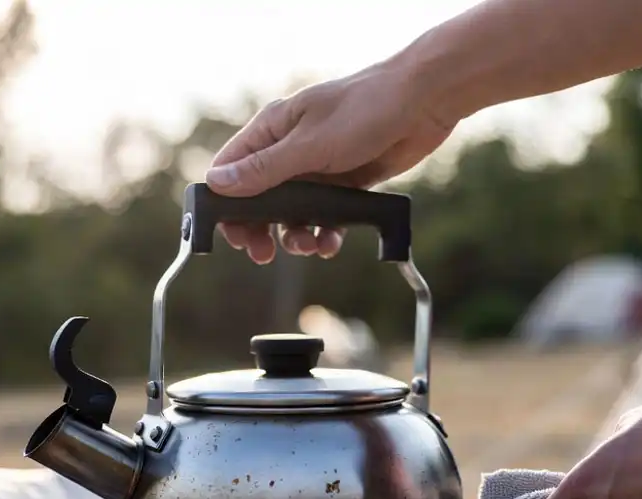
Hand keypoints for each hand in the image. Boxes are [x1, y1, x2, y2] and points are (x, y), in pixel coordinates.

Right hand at [204, 60, 456, 263]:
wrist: (423, 103)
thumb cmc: (365, 109)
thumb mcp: (309, 145)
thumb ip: (264, 169)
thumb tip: (218, 184)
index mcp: (273, 129)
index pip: (231, 170)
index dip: (226, 204)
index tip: (232, 234)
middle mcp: (290, 149)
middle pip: (258, 199)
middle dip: (259, 229)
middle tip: (262, 254)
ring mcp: (317, 168)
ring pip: (291, 213)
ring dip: (294, 236)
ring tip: (306, 246)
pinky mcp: (343, 183)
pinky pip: (323, 217)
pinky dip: (323, 233)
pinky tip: (330, 243)